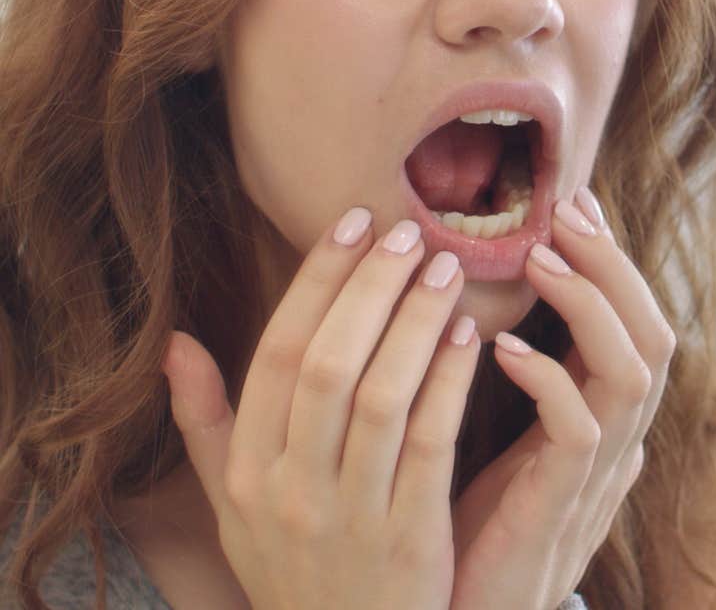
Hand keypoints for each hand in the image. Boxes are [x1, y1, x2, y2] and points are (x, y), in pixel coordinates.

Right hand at [161, 209, 479, 609]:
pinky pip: (431, 443)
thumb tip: (173, 342)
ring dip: (415, 323)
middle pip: (329, 363)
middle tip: (409, 232)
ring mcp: (348, 517)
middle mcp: (289, 490)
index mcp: (245, 471)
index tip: (353, 221)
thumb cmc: (291, 565)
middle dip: (371, 287)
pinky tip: (470, 335)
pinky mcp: (409, 539)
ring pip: (382, 395)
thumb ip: (203, 421)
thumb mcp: (230, 503)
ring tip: (445, 269)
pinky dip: (450, 382)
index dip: (317, 279)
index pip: (278, 352)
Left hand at [449, 190, 675, 609]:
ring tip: (538, 256)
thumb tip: (491, 290)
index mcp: (598, 412)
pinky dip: (549, 378)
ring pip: (632, 370)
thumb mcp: (499, 425)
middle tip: (566, 209)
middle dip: (612, 264)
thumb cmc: (470, 511)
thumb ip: (514, 370)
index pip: (629, 319)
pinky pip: (579, 431)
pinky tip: (501, 346)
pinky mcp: (561, 505)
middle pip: (651, 331)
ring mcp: (595, 473)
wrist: (463, 608)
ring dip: (589, 303)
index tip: (569, 202)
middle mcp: (613, 435)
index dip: (607, 259)